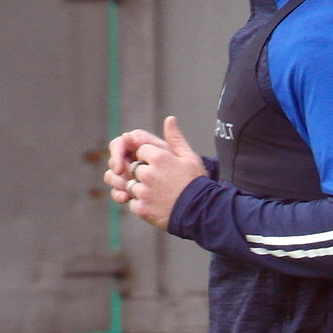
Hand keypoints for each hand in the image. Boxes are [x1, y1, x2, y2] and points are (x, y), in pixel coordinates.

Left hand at [101, 117, 205, 231]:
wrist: (201, 213)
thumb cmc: (196, 183)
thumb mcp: (189, 157)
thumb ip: (175, 138)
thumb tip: (169, 119)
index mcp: (159, 157)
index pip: (141, 150)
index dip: (150, 158)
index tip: (162, 166)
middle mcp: (148, 173)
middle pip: (134, 168)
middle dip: (142, 173)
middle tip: (161, 182)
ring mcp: (143, 192)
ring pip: (131, 185)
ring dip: (140, 189)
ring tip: (159, 194)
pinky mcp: (142, 208)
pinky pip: (132, 203)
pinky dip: (141, 204)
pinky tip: (156, 205)